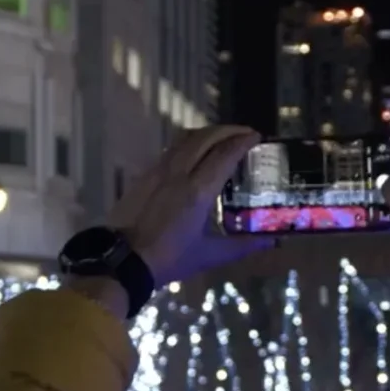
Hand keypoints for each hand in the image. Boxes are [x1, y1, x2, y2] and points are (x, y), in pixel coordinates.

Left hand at [95, 124, 266, 288]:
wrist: (120, 260)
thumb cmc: (167, 259)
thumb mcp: (208, 255)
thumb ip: (240, 246)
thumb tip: (269, 243)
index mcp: (197, 191)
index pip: (224, 154)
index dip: (242, 141)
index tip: (256, 136)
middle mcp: (178, 173)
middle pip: (205, 137)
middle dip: (228, 130)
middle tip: (244, 133)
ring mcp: (158, 171)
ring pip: (185, 139)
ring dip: (207, 134)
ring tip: (222, 139)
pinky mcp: (144, 175)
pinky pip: (171, 149)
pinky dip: (189, 144)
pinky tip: (194, 155)